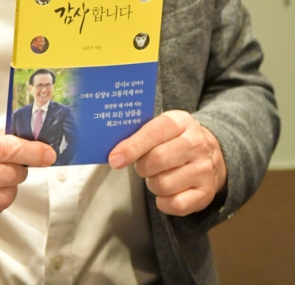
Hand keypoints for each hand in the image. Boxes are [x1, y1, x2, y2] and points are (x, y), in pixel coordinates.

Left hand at [108, 110, 226, 216]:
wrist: (212, 153)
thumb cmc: (175, 139)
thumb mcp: (163, 126)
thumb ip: (140, 134)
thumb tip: (115, 152)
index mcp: (181, 122)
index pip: (154, 132)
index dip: (132, 147)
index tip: (114, 159)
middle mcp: (197, 144)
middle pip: (157, 160)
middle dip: (142, 167)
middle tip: (142, 166)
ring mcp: (204, 169)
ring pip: (164, 184)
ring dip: (152, 184)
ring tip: (157, 176)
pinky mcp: (207, 193)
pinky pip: (176, 205)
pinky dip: (164, 202)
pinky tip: (166, 192)